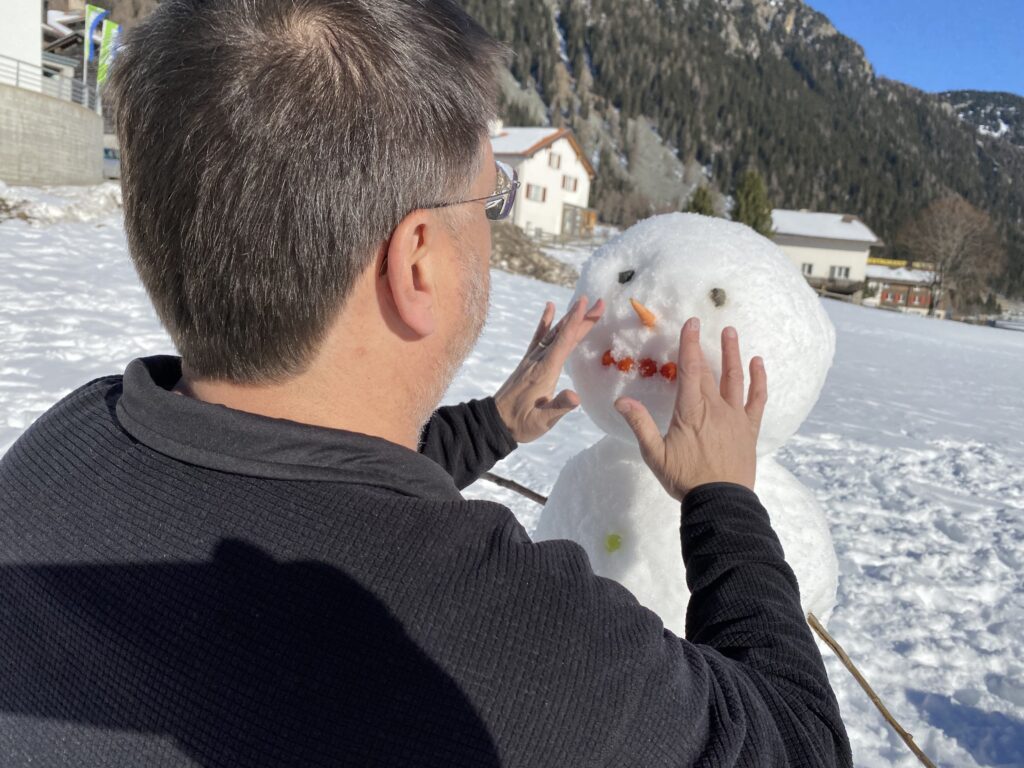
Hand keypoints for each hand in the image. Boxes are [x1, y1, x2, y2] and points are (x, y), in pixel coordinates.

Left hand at [495, 296, 604, 443]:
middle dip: (581, 317)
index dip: (575, 323)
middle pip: (563, 334)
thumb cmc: (521, 423)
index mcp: (544, 372)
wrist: (496, 422)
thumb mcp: (542, 421)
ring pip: (554, 333)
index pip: (563, 343)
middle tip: (599, 302)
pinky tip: (550, 307)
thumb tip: (576, 398)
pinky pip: (539, 337)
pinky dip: (546, 321)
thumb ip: (559, 407)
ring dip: (570, 318)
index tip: (585, 305)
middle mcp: (538, 360)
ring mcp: (532, 359)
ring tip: (584, 303)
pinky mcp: (528, 361)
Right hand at [613, 318, 766, 499]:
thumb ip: (640, 424)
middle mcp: (715, 408)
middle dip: (705, 345)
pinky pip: (757, 399)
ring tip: (731, 333)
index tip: (691, 323)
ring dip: (733, 354)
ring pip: (735, 378)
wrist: (720, 502)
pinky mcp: (749, 428)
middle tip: (705, 323)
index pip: (689, 370)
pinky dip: (758, 379)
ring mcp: (735, 416)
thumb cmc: (685, 480)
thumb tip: (621, 400)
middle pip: (709, 371)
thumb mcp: (655, 454)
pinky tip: (758, 364)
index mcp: (690, 411)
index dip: (689, 344)